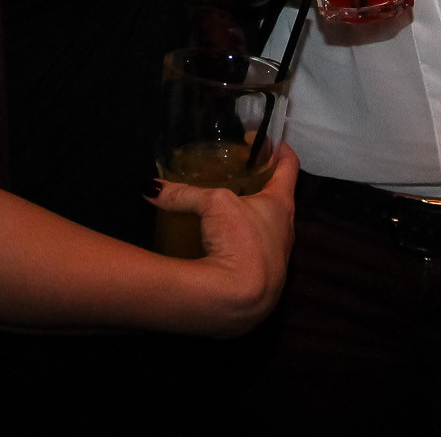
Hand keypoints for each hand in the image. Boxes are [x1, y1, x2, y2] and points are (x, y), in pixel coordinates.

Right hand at [147, 145, 298, 335]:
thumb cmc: (239, 241)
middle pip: (279, 200)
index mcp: (282, 205)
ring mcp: (278, 260)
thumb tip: (151, 188)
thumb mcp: (212, 205)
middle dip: (261, 186)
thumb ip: (183, 193)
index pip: (289, 166)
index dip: (279, 148)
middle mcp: (288, 231)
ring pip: (268, 230)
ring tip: (226, 212)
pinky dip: (242, 246)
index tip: (260, 140)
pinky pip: (255, 256)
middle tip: (238, 175)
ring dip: (252, 219)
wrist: (239, 300)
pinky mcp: (265, 285)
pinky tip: (220, 248)